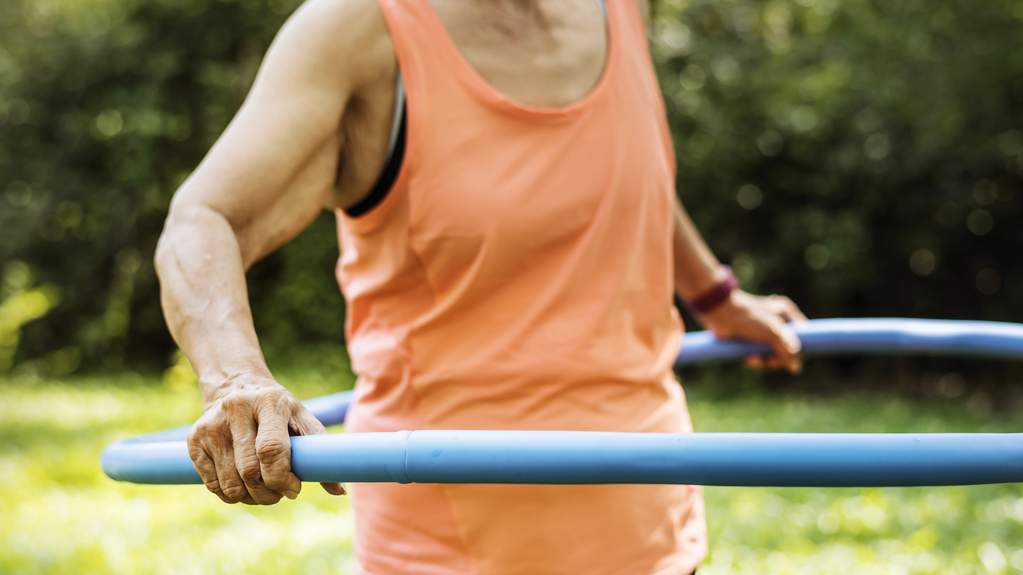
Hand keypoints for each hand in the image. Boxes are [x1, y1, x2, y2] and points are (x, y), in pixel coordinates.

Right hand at [187, 375, 344, 504]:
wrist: (235, 386)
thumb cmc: (277, 410)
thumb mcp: (301, 418)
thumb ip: (320, 450)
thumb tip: (340, 491)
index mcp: (268, 402)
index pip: (271, 450)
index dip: (283, 478)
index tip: (294, 488)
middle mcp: (236, 410)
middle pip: (249, 471)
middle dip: (269, 493)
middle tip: (279, 495)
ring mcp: (211, 425)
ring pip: (230, 483)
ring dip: (250, 498)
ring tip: (263, 492)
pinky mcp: (194, 440)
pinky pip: (212, 484)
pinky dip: (230, 495)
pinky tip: (242, 486)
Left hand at [699, 291, 806, 372]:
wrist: (719, 313)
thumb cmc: (748, 317)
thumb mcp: (773, 333)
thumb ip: (787, 351)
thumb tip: (795, 368)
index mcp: (786, 314)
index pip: (802, 335)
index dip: (800, 349)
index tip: (795, 361)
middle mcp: (777, 322)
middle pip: (787, 349)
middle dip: (778, 359)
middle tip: (771, 361)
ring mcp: (763, 332)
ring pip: (772, 355)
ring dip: (765, 361)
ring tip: (754, 359)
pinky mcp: (750, 340)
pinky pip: (759, 356)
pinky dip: (755, 360)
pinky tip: (747, 359)